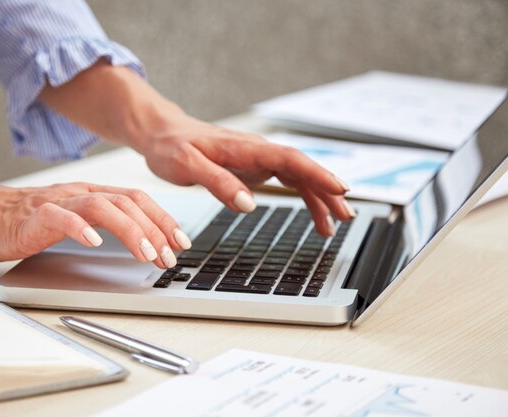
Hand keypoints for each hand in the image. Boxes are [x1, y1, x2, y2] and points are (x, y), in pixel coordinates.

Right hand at [0, 182, 190, 264]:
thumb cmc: (24, 221)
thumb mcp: (72, 220)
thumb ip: (100, 223)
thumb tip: (138, 242)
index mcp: (89, 194)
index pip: (136, 199)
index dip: (163, 218)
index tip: (181, 241)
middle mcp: (78, 193)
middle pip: (127, 201)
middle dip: (156, 229)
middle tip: (171, 255)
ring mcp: (56, 201)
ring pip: (102, 205)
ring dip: (130, 230)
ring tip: (146, 253)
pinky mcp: (32, 215)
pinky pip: (59, 216)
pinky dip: (79, 227)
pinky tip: (93, 241)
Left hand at [138, 113, 355, 235]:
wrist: (162, 133)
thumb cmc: (171, 146)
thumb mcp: (186, 165)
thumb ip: (217, 182)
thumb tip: (247, 204)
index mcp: (244, 148)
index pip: (289, 159)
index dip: (316, 174)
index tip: (339, 189)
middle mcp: (256, 151)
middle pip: (301, 168)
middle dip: (327, 190)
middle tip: (346, 215)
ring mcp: (257, 159)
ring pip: (298, 176)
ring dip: (319, 197)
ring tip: (335, 224)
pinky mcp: (254, 167)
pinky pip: (287, 180)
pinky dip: (304, 196)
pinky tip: (314, 214)